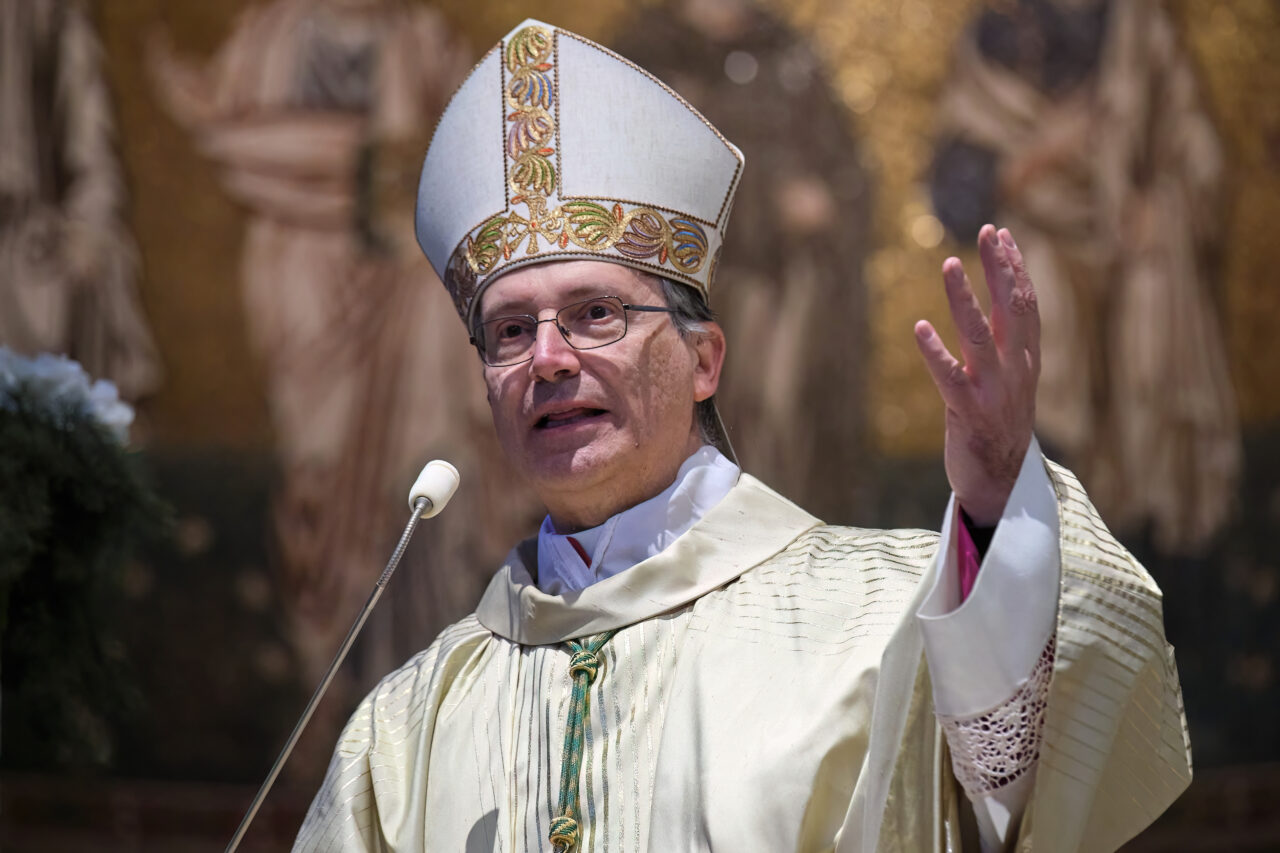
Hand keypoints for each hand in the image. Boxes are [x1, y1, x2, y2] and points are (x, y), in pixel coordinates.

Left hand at [914, 224, 1038, 526]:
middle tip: (988, 230)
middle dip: (1000, 267)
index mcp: (1027, 362)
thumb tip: (991, 305)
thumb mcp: (1009, 383)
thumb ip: (1002, 347)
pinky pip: (950, 377)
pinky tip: (920, 327)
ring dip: (964, 298)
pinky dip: (934, 352)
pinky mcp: (969, 413)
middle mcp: (1016, 372)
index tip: (1004, 233)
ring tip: (950, 263)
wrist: (1002, 484)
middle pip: (1012, 309)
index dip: (1016, 268)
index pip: (1027, 305)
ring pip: (980, 336)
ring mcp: (994, 392)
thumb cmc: (999, 429)